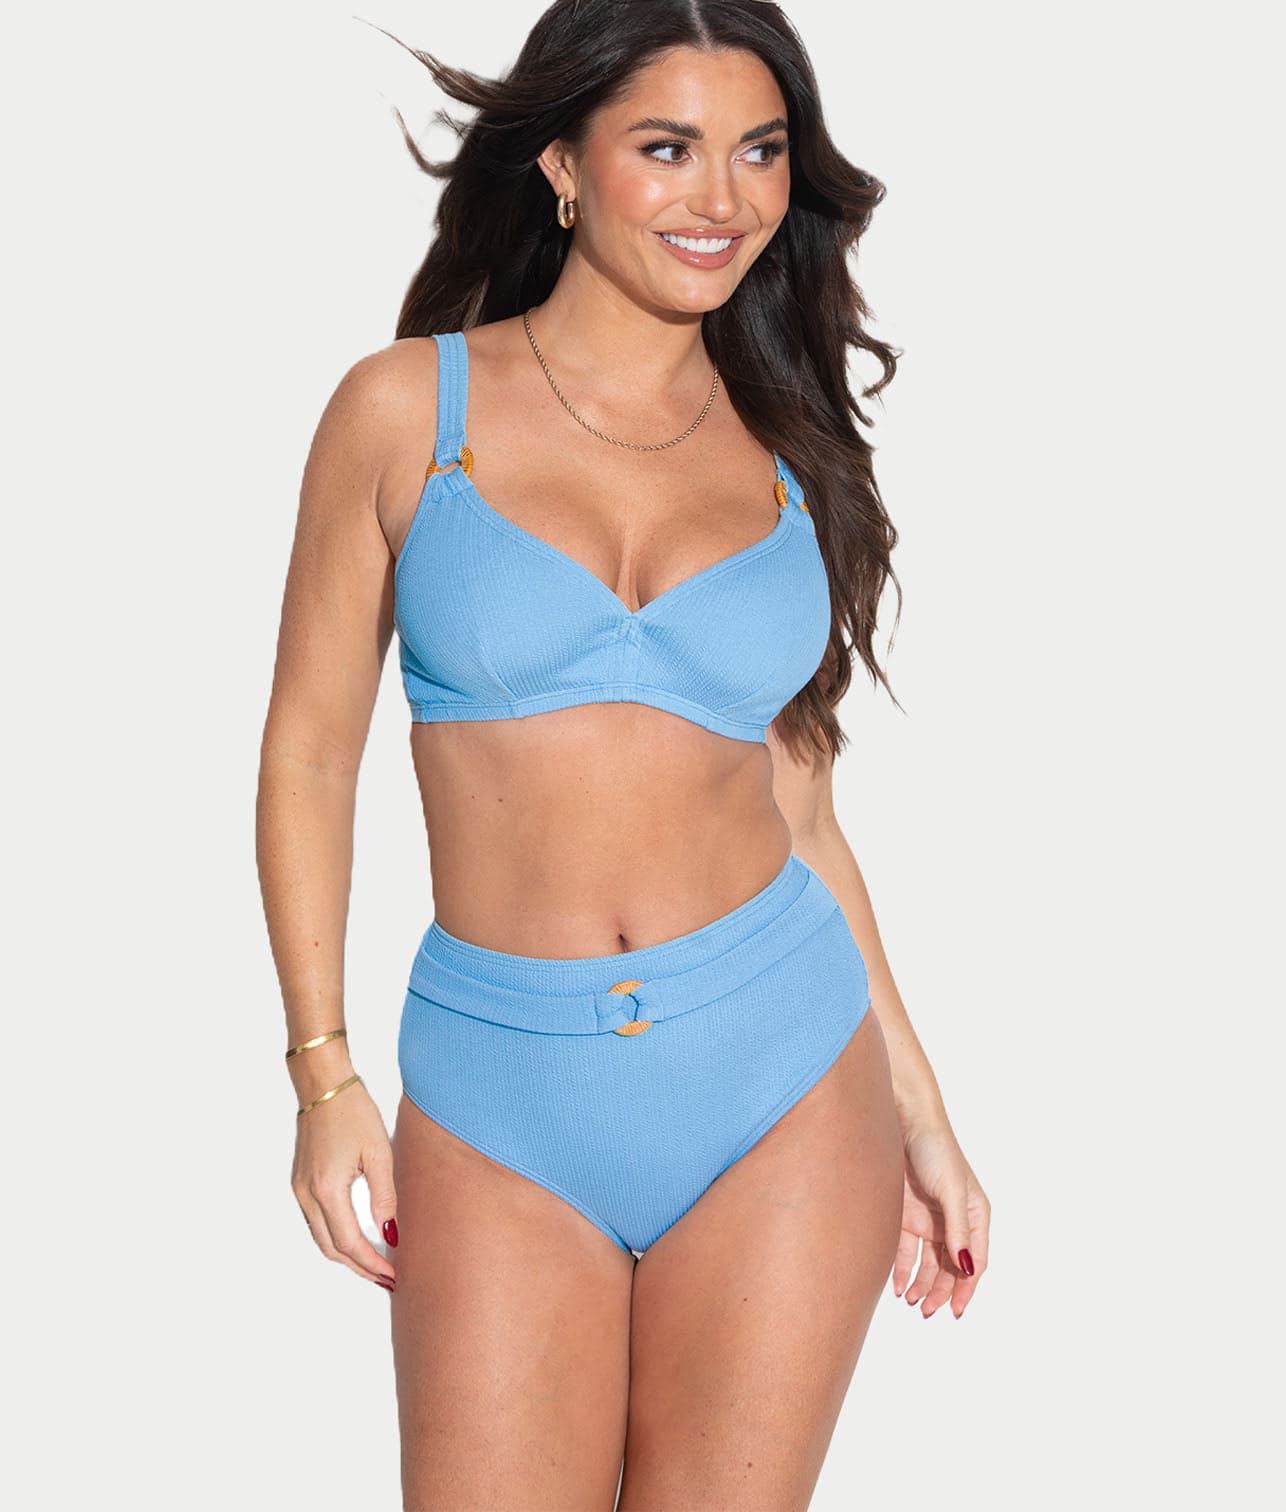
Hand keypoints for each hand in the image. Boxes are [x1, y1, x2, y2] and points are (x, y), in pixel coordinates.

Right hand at [291, 1080, 398, 1292]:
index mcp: (327, 1190)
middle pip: (331, 1249)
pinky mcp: (300, 1182)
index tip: (393, 1274)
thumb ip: (385, 1197)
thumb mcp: (379, 1153)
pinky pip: (316, 1222)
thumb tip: (391, 1234)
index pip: (349, 1243)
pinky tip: (357, 1237)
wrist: (324, 1086)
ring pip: (321, 1238)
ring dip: (346, 1255)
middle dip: (359, 1268)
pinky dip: (336, 1236)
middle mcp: (307, 1195)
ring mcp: (299, 1190)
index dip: (371, 1264)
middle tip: (387, 1277)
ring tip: (375, 1263)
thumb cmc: (353, 1112)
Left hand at [893, 1116, 989, 1318]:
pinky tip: (898, 1286)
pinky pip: (906, 1252)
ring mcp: (929, 1220)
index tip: (955, 1311)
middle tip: (927, 1311)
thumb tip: (966, 1269)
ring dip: (922, 1285)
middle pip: (951, 1268)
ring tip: (911, 1303)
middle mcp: (954, 1221)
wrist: (901, 1121)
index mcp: (975, 1215)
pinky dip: (903, 1271)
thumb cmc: (935, 1149)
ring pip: (929, 1264)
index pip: (975, 1262)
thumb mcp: (950, 1190)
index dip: (966, 1288)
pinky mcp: (906, 1216)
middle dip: (941, 1292)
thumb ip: (958, 1230)